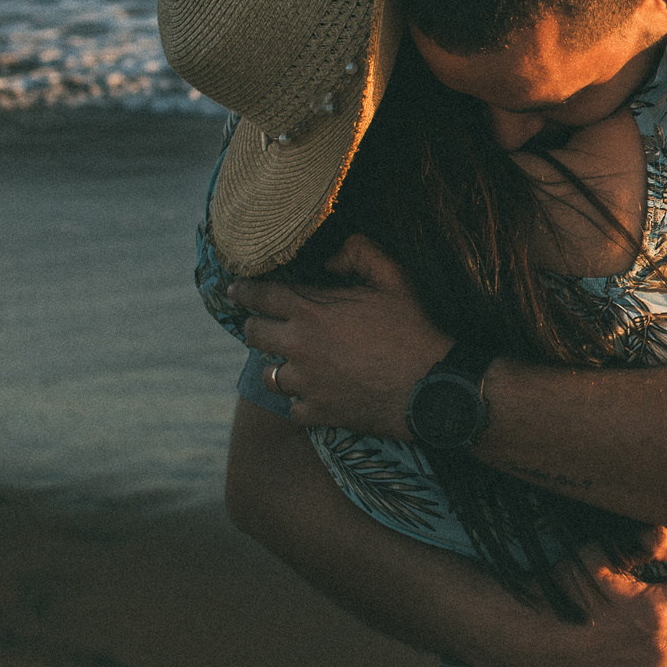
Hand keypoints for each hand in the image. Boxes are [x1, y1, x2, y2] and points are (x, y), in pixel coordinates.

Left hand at [232, 235, 449, 436]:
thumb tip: (329, 257)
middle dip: (257, 326)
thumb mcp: (394, 278)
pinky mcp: (318, 412)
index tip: (235, 290)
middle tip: (267, 326)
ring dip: (280, 367)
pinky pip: (293, 408)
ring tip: (296, 364)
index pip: (260, 296)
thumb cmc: (414, 330)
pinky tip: (317, 395)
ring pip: (270, 376)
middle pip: (253, 335)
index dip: (243, 291)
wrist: (432, 387)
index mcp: (312, 312)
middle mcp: (299, 347)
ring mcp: (306, 383)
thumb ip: (359, 253)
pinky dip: (302, 402)